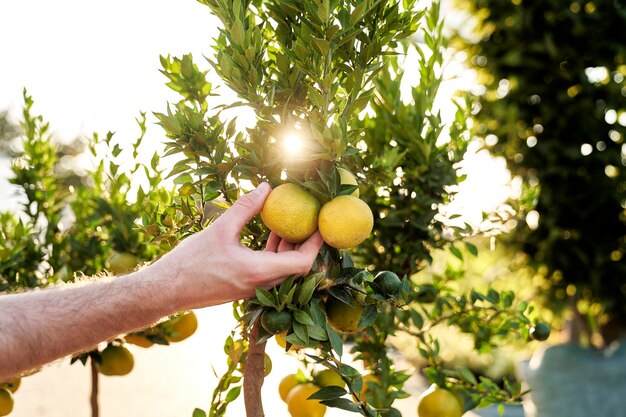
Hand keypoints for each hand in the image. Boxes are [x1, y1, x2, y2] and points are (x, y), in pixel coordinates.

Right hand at [153, 182, 322, 308]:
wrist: (166, 290)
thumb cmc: (190, 262)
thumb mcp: (219, 229)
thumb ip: (245, 207)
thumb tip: (266, 187)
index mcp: (258, 272)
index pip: (302, 262)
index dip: (316, 243)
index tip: (320, 224)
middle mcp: (260, 285)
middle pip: (297, 267)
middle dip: (306, 243)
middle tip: (311, 220)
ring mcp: (253, 289)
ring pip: (283, 270)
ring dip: (290, 248)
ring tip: (291, 223)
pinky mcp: (244, 288)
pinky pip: (270, 272)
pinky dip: (275, 254)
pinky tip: (270, 235)